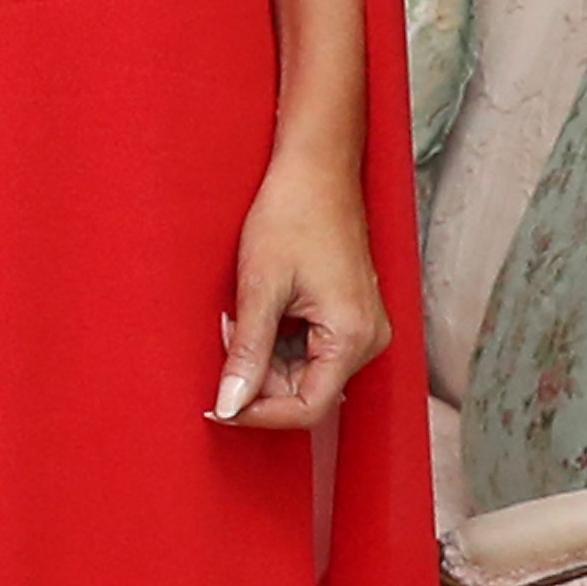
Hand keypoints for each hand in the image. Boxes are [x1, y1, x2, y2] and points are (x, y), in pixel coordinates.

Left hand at [213, 156, 390, 429]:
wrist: (316, 171)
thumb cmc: (291, 217)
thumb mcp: (259, 288)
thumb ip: (247, 352)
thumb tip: (230, 405)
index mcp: (353, 338)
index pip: (308, 408)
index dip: (259, 414)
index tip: (218, 405)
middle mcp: (368, 341)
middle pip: (305, 391)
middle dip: (256, 375)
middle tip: (226, 332)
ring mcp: (361, 330)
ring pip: (303, 371)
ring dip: (263, 356)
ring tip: (241, 313)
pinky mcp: (349, 317)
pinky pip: (309, 349)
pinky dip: (276, 340)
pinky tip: (259, 309)